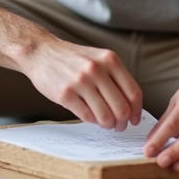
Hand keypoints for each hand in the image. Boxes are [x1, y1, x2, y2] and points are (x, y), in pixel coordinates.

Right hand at [22, 39, 142, 131]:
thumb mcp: (98, 58)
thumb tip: (130, 105)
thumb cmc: (72, 58)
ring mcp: (80, 82)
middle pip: (122, 108)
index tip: (134, 119)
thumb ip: (114, 76)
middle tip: (119, 126)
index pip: (133, 93)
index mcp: (110, 60)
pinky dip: (92, 120)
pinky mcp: (65, 94)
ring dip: (108, 125)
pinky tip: (90, 116)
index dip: (137, 111)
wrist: (41, 52)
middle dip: (123, 122)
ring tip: (105, 124)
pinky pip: (86, 116)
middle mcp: (97, 70)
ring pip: (105, 116)